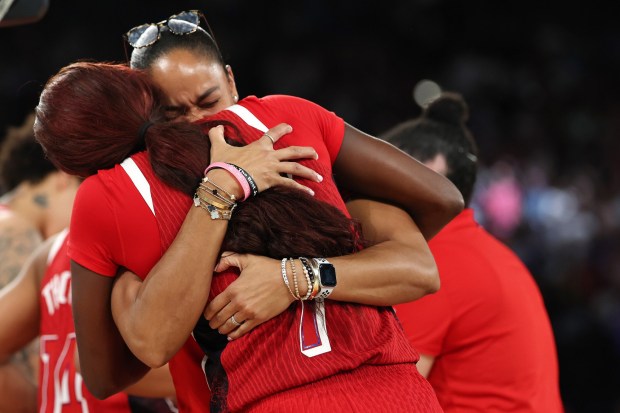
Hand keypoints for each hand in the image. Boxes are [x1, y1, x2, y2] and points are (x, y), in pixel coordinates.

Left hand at [204, 253, 294, 339]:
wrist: (290, 279)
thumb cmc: (268, 268)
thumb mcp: (248, 259)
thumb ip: (229, 259)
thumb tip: (215, 266)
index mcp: (233, 289)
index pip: (214, 305)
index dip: (207, 313)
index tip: (205, 315)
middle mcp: (239, 303)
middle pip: (220, 318)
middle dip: (213, 323)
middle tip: (211, 324)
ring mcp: (249, 312)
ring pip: (229, 325)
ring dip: (222, 329)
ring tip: (220, 330)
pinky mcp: (259, 319)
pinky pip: (243, 330)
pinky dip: (234, 335)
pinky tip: (230, 336)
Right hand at [207, 123, 322, 195]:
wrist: (224, 180)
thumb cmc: (222, 164)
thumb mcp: (218, 147)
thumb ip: (217, 135)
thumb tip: (216, 127)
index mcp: (258, 146)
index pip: (272, 134)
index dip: (282, 129)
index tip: (290, 127)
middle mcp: (269, 155)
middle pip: (292, 151)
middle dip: (306, 151)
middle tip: (315, 153)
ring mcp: (272, 168)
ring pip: (296, 168)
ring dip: (309, 173)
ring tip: (319, 177)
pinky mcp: (272, 181)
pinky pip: (290, 185)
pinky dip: (301, 189)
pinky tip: (310, 193)